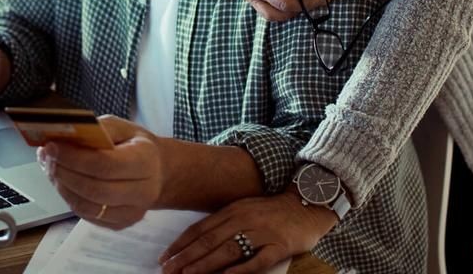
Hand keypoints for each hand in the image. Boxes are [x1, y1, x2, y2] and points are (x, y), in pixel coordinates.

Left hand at [39, 115, 162, 229]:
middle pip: (94, 189)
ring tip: (51, 168)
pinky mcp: (120, 224)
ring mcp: (132, 212)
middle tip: (46, 157)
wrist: (157, 172)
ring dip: (62, 187)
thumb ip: (96, 130)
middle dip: (64, 173)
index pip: (105, 164)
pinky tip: (62, 182)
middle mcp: (143, 191)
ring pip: (87, 206)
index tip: (52, 146)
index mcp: (145, 161)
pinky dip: (69, 198)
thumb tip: (64, 135)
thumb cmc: (134, 145)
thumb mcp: (121, 127)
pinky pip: (88, 216)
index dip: (74, 157)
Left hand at [159, 189, 337, 273]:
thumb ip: (223, 223)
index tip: (164, 257)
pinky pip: (258, 259)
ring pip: (229, 250)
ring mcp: (262, 233)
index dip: (181, 244)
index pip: (201, 228)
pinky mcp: (279, 246)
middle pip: (210, 240)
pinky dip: (241, 269)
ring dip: (206, 264)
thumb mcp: (244, 210)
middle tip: (168, 270)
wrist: (308, 205)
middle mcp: (244, 219)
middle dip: (186, 257)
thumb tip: (196, 243)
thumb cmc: (272, 211)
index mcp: (232, 210)